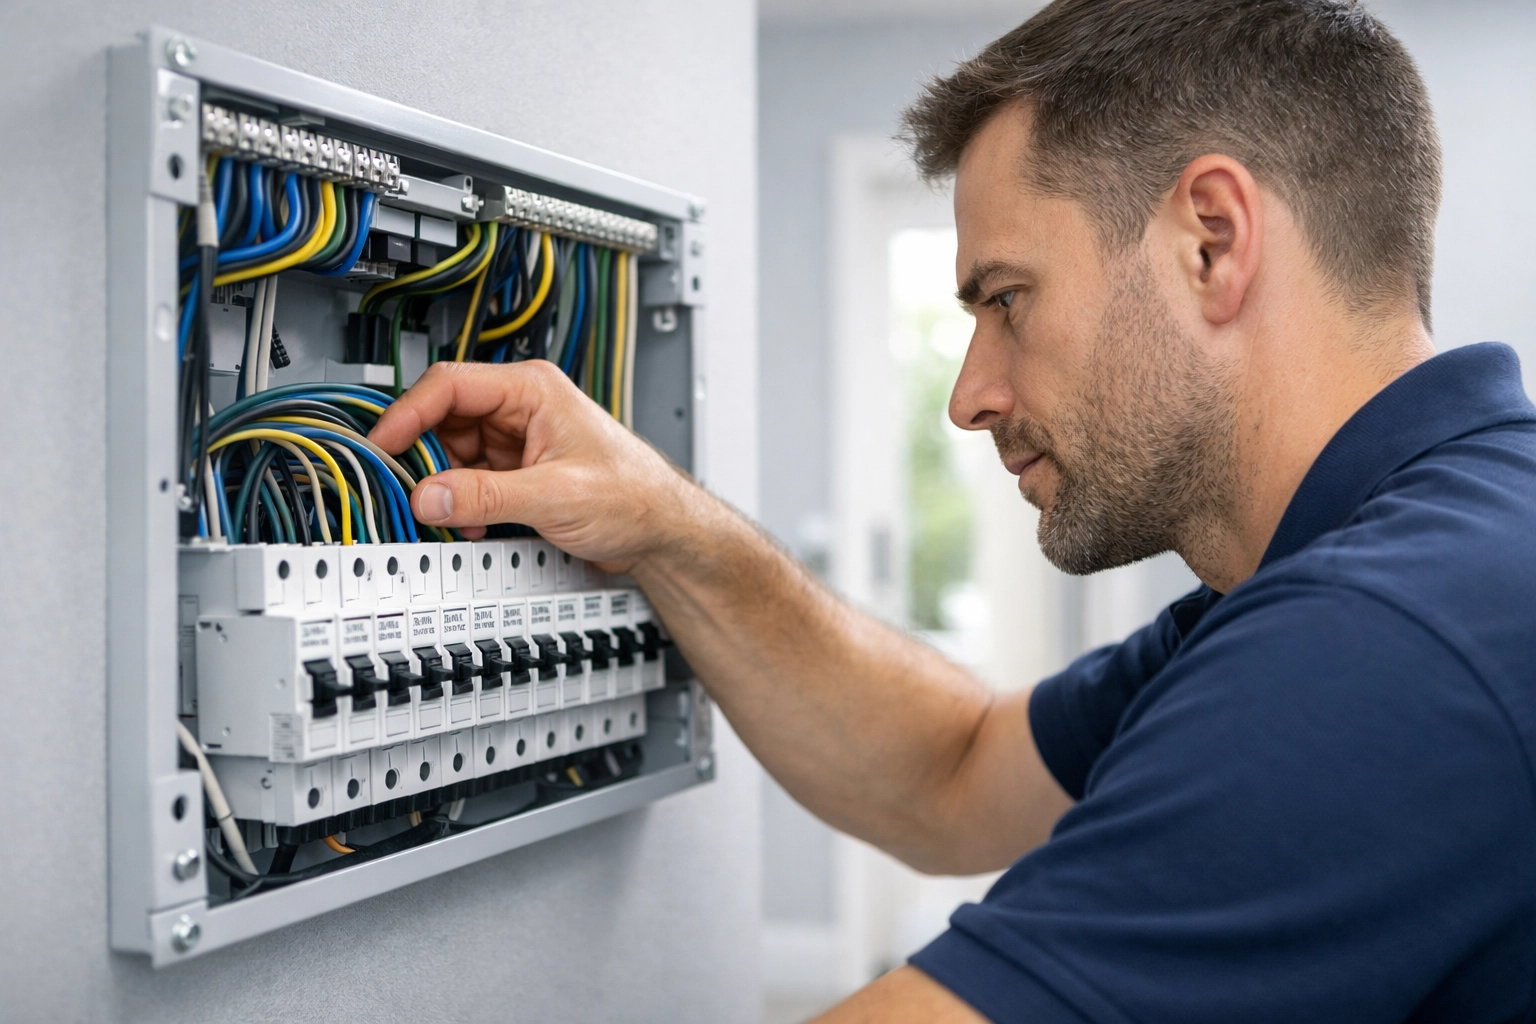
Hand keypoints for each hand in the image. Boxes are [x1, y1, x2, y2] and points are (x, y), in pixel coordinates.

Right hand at [368, 360, 699, 572]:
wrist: (664, 533)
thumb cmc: (636, 497)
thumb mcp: (555, 495)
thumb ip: (486, 496)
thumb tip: (427, 495)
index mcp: (533, 389)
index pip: (449, 385)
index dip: (407, 415)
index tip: (381, 447)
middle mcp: (522, 408)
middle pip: (444, 420)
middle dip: (426, 459)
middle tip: (410, 491)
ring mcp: (518, 442)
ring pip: (452, 454)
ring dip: (445, 487)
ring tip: (456, 516)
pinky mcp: (517, 474)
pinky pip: (469, 481)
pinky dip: (462, 504)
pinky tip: (474, 524)